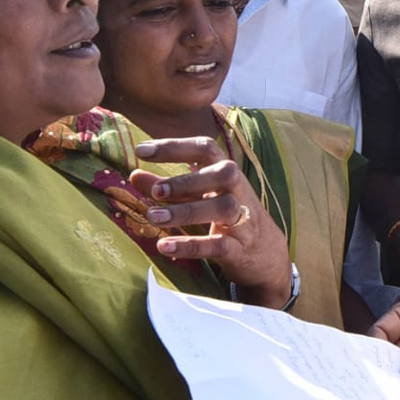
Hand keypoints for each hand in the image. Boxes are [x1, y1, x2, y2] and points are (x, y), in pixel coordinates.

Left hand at [131, 137, 291, 309]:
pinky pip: (218, 245)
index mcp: (225, 171)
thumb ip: (168, 186)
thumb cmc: (225, 216)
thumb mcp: (199, 197)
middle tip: (155, 190)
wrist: (265, 253)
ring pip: (220, 208)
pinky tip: (165, 246)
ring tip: (153, 218)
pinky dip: (191, 246)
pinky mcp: (240, 249)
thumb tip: (134, 175)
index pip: (204, 148)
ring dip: (185, 212)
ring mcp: (242, 219)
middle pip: (220, 175)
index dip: (175, 146)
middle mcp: (237, 190)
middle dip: (186, 181)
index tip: (142, 150)